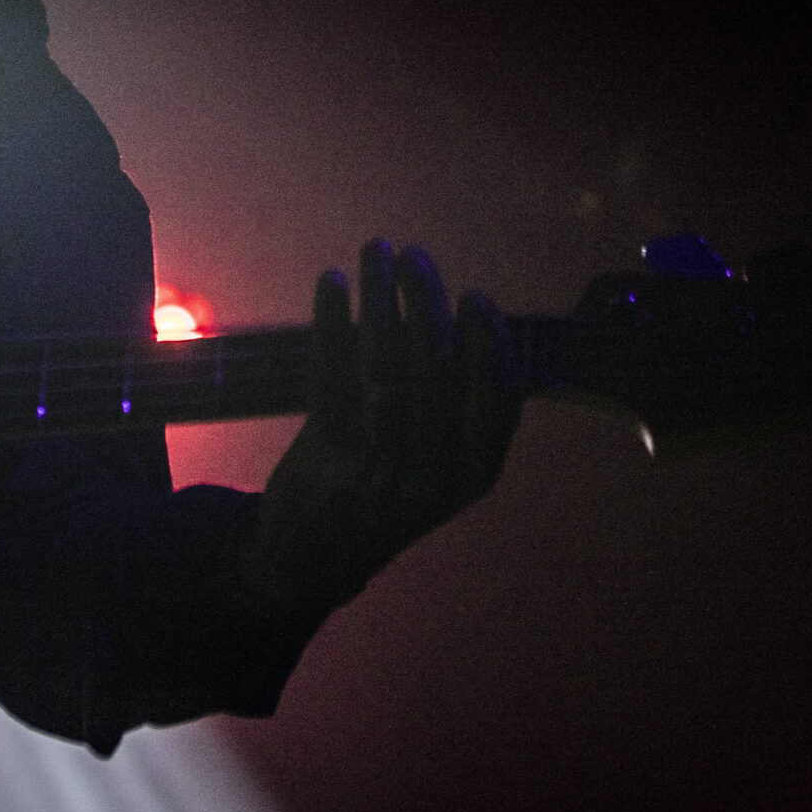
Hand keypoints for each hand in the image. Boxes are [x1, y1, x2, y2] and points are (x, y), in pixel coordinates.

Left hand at [235, 239, 521, 615]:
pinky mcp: (326, 453)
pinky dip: (333, 321)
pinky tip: (333, 282)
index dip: (490, 342)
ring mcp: (378, 465)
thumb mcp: (442, 470)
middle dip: (426, 300)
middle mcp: (432, 473)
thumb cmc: (388, 493)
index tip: (475, 297)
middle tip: (413, 256)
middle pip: (436, 369)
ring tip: (378, 250)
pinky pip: (332, 372)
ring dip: (381, 295)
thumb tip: (464, 315)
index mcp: (474, 473)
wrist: (313, 561)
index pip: (498, 398)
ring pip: (385, 362)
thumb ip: (459, 408)